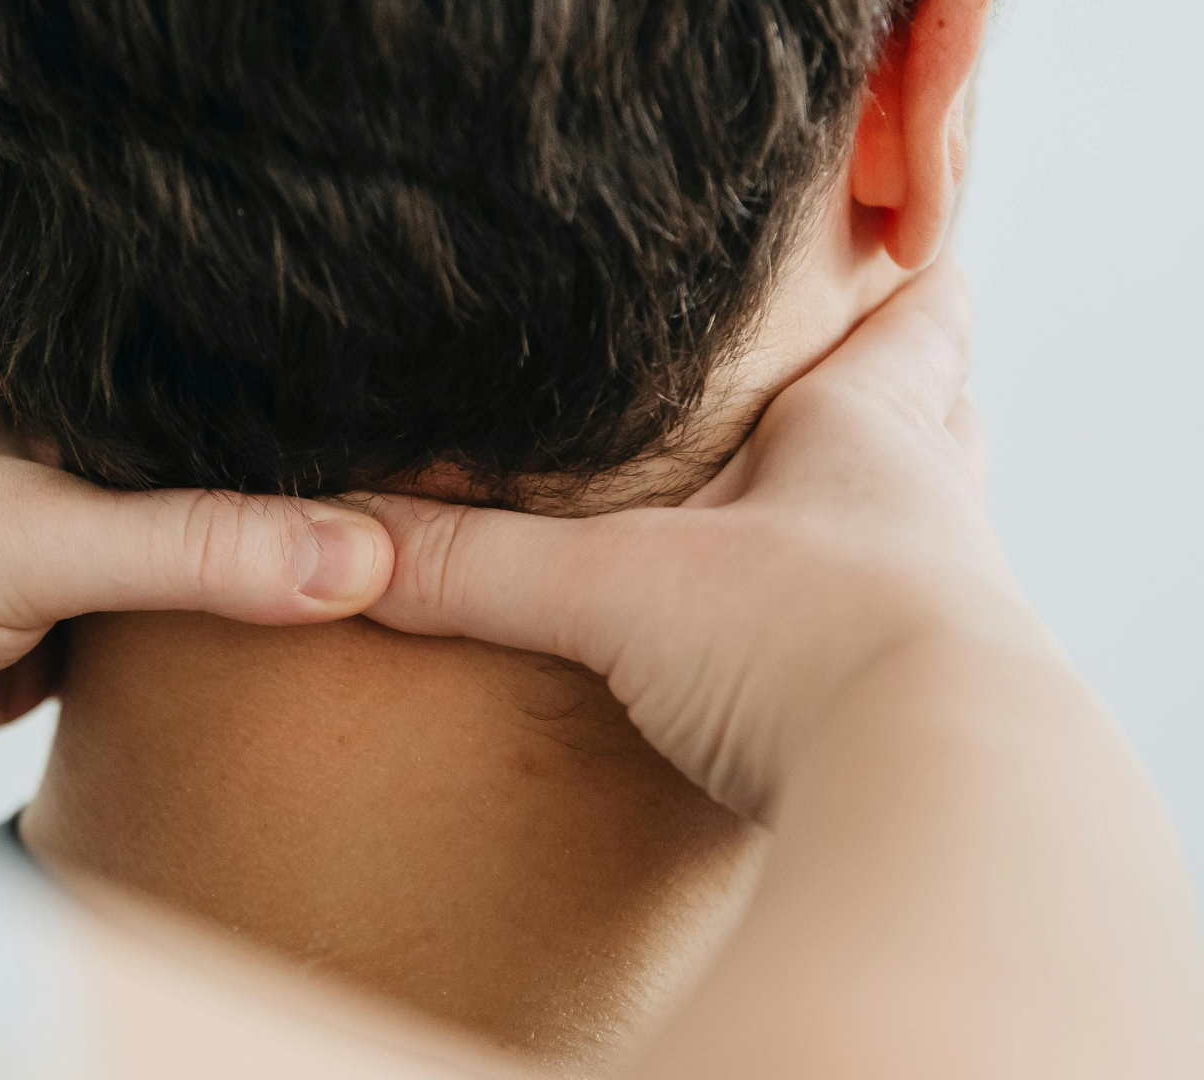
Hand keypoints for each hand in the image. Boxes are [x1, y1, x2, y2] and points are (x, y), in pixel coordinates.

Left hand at [0, 317, 391, 789]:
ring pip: (194, 541)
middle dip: (296, 481)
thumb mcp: (25, 537)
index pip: (203, 341)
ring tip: (396, 564)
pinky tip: (309, 642)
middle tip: (426, 496)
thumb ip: (193, 544)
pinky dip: (221, 642)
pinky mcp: (50, 626)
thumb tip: (366, 556)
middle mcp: (50, 430)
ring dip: (261, 569)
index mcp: (36, 350)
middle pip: (211, 449)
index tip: (410, 406)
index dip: (301, 372)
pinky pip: (166, 626)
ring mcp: (53, 530)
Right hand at [365, 257, 1030, 815]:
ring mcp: (938, 624)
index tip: (907, 246)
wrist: (934, 802)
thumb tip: (348, 541)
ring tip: (815, 521)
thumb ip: (478, 563)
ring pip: (925, 543)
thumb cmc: (814, 645)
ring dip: (879, 525)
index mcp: (868, 440)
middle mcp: (924, 522)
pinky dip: (850, 637)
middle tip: (854, 375)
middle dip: (903, 398)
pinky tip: (794, 662)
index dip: (906, 282)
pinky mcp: (921, 719)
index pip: (915, 325)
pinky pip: (890, 653)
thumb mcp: (618, 589)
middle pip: (940, 426)